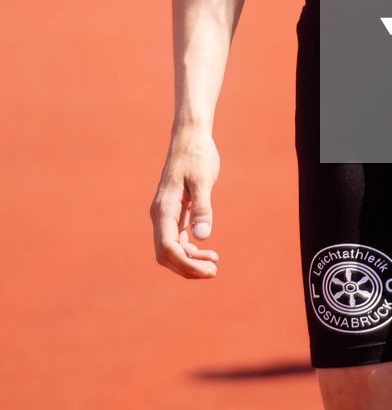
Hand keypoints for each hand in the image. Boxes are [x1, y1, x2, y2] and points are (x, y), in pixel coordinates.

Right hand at [151, 132, 220, 278]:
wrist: (191, 137)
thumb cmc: (197, 155)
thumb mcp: (203, 179)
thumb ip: (202, 207)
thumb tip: (202, 236)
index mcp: (163, 209)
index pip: (168, 247)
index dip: (185, 264)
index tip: (208, 270)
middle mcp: (160, 215)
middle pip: (166, 254)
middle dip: (187, 267)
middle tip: (213, 272)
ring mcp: (166, 215)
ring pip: (171, 249)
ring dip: (189, 261)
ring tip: (213, 266)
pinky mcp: (175, 212)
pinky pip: (177, 240)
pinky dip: (190, 250)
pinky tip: (207, 252)